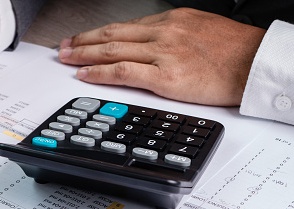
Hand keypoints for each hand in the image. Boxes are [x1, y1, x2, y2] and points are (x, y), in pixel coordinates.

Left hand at [58, 8, 265, 105]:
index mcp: (171, 21)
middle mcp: (163, 33)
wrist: (255, 64)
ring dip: (85, 55)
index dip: (98, 34)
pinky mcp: (166, 77)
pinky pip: (124, 72)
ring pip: (113, 50)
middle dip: (83, 42)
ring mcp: (163, 54)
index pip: (124, 27)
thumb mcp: (199, 31)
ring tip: (67, 59)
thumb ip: (171, 38)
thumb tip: (148, 48)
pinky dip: (101, 73)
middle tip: (64, 47)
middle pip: (112, 35)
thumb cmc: (232, 51)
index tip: (82, 38)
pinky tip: (86, 75)